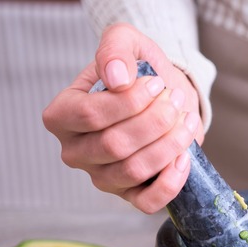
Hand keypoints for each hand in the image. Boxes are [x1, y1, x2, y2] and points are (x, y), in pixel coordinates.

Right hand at [42, 23, 202, 212]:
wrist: (163, 94)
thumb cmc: (138, 71)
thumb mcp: (126, 43)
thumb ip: (115, 49)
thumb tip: (118, 78)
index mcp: (62, 115)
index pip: (89, 114)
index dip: (130, 101)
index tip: (157, 84)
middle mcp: (75, 151)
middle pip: (114, 144)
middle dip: (155, 120)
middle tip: (175, 99)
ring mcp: (101, 177)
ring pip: (133, 170)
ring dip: (169, 144)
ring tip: (186, 120)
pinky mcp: (129, 194)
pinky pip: (147, 202)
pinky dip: (171, 181)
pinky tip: (184, 156)